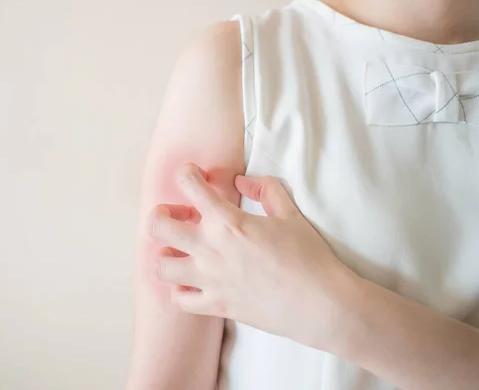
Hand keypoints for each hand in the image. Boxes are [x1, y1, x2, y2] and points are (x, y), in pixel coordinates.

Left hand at [146, 163, 360, 348]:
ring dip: (166, 254)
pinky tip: (194, 282)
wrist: (321, 304)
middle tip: (181, 216)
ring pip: (161, 266)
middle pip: (157, 225)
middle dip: (161, 214)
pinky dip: (180, 290)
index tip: (193, 176)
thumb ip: (265, 189)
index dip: (186, 173)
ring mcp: (209, 280)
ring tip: (182, 251)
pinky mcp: (215, 306)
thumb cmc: (309, 256)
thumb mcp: (290, 214)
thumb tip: (242, 181)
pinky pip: (179, 300)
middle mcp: (210, 249)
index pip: (189, 185)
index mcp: (228, 221)